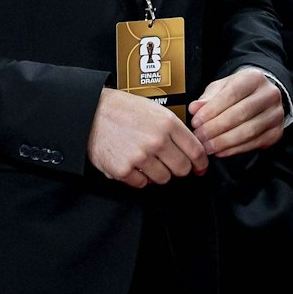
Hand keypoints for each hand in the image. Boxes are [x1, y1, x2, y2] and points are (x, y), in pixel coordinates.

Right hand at [87, 88, 207, 187]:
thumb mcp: (154, 109)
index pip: (195, 151)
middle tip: (172, 165)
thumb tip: (191, 146)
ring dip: (158, 174)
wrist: (91, 112)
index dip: (201, 163)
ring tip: (148, 162)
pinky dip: (140, 178)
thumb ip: (174, 127)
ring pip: (163, 179)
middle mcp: (156, 140)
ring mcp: (140, 157)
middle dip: (180, 169)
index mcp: (167, 123)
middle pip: (182, 169)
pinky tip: (134, 166)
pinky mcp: (123, 170)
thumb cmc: (122, 109)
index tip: (200, 167)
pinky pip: (142, 184)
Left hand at [188, 67, 284, 157]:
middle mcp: (269, 95)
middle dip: (216, 128)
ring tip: (207, 147)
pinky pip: (255, 143)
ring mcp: (275, 114)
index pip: (232, 94)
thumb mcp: (221, 88)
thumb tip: (194, 108)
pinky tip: (220, 151)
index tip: (196, 122)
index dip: (212, 110)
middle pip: (241, 113)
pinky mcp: (276, 132)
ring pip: (249, 131)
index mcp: (254, 78)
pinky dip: (235, 149)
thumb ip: (207, 98)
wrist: (261, 97)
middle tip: (199, 137)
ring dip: (225, 141)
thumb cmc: (238, 92)